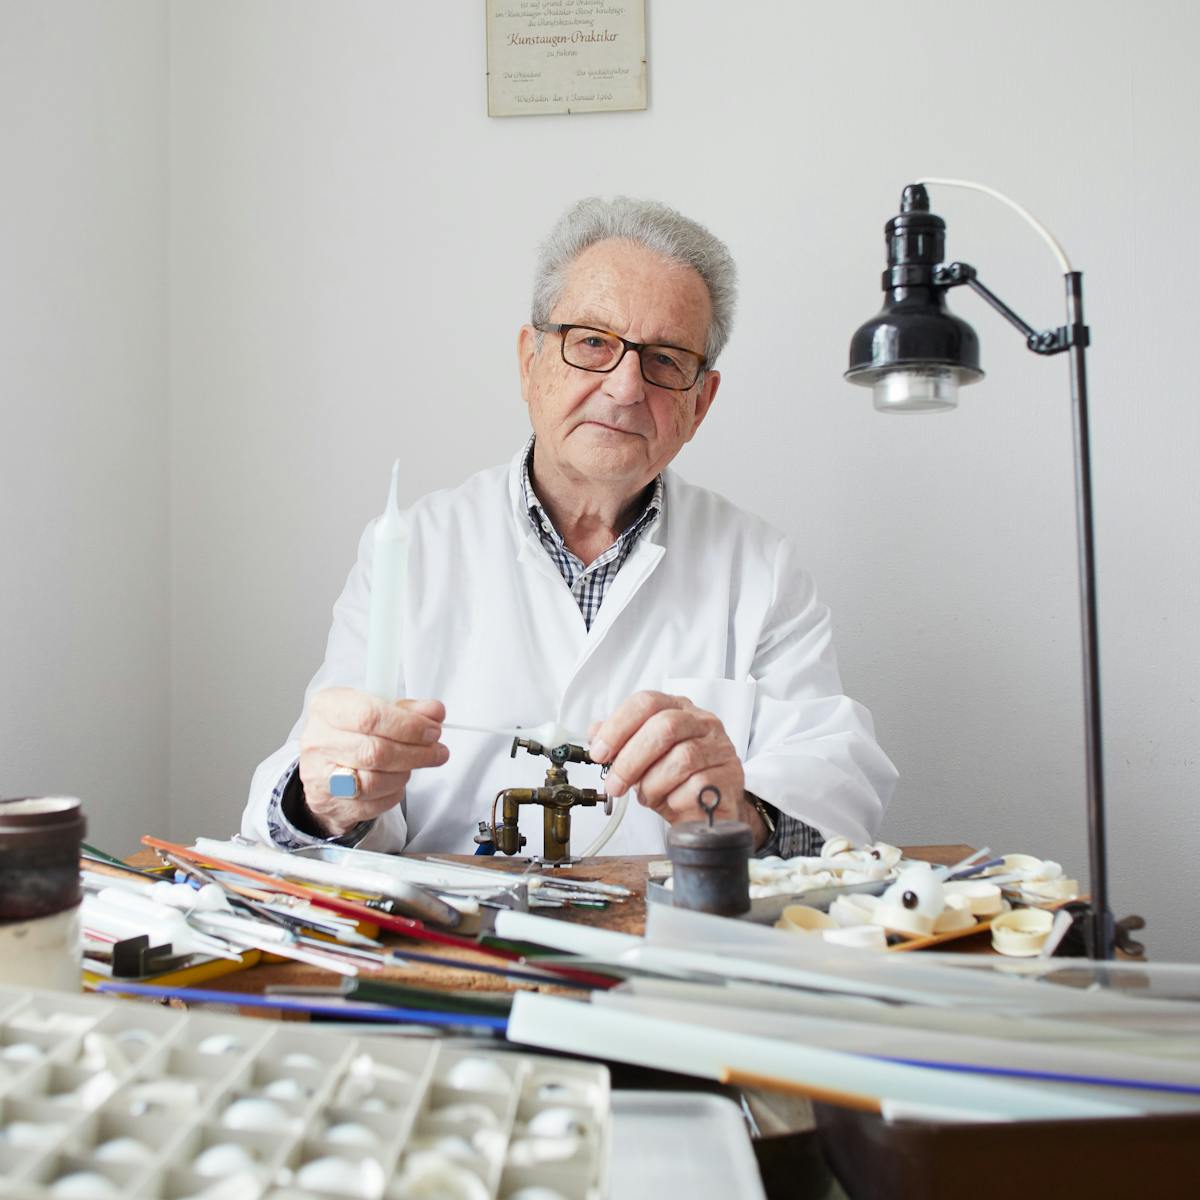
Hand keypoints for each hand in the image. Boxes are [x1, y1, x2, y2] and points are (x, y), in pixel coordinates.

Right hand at [297, 688, 446, 836]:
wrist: (324, 766)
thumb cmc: (353, 732)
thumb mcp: (377, 709)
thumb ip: (408, 710)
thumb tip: (434, 712)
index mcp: (327, 707)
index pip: (370, 716)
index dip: (408, 725)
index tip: (432, 730)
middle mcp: (318, 741)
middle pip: (375, 751)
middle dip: (416, 753)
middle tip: (437, 751)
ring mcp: (320, 775)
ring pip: (375, 781)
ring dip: (405, 773)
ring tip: (415, 764)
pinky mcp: (330, 803)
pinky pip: (373, 803)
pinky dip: (394, 792)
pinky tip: (396, 780)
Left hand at [589, 691, 766, 847]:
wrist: (710, 809)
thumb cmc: (675, 779)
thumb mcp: (643, 758)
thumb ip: (621, 742)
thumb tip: (594, 733)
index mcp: (678, 708)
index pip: (646, 702)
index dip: (618, 726)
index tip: (599, 752)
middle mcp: (702, 722)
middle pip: (664, 727)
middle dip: (631, 759)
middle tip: (615, 784)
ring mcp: (720, 748)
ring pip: (682, 758)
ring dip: (653, 784)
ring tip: (647, 796)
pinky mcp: (731, 777)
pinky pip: (698, 787)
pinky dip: (674, 799)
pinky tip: (671, 803)